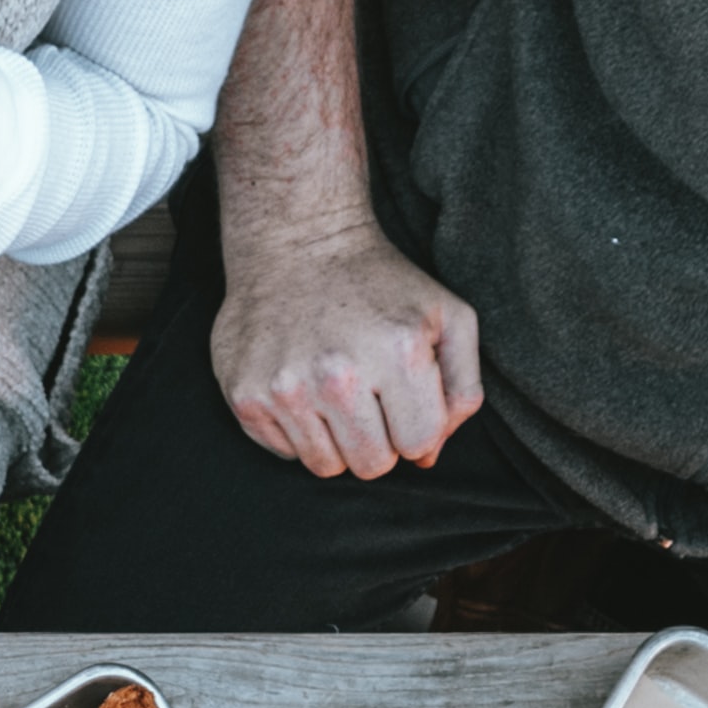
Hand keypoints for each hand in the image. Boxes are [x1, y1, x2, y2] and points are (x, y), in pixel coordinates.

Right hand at [213, 213, 482, 478]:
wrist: (297, 242)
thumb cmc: (380, 284)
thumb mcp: (447, 317)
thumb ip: (461, 389)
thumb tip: (427, 458)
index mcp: (399, 350)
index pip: (418, 444)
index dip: (415, 429)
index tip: (401, 401)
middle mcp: (339, 374)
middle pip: (371, 465)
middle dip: (377, 441)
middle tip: (367, 399)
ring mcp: (287, 388)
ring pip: (325, 466)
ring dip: (335, 439)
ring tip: (333, 392)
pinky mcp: (247, 396)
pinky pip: (285, 452)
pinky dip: (296, 430)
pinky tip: (301, 386)